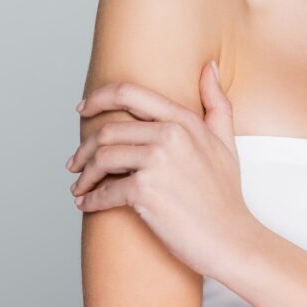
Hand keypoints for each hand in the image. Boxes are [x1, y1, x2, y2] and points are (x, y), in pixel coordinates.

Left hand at [67, 60, 258, 276]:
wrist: (231, 239)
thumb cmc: (226, 196)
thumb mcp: (226, 142)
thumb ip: (217, 103)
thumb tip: (208, 68)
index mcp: (184, 121)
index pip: (130, 93)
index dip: (99, 98)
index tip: (83, 108)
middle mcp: (169, 136)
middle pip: (108, 130)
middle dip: (85, 148)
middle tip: (75, 163)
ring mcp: (156, 163)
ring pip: (101, 158)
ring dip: (84, 175)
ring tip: (79, 186)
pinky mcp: (145, 192)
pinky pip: (104, 191)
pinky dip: (91, 200)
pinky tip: (86, 205)